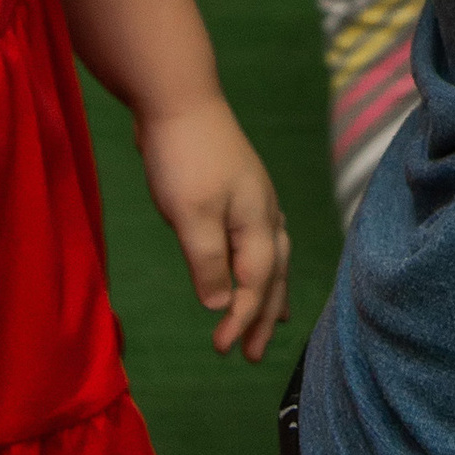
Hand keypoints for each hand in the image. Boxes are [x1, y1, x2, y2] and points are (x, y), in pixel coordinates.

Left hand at [137, 96, 290, 357]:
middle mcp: (265, 212)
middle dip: (265, 316)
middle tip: (254, 355)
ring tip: (275, 320)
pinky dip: (262, 263)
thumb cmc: (185, 157)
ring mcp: (254, 198)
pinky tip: (253, 263)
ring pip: (272, 256)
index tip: (223, 351)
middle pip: (273, 274)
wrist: (179, 98)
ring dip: (271, 292)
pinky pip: (260, 239)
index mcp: (258, 221)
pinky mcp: (238, 190)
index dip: (243, 320)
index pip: (257, 284)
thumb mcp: (191, 216)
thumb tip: (222, 305)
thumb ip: (209, 263)